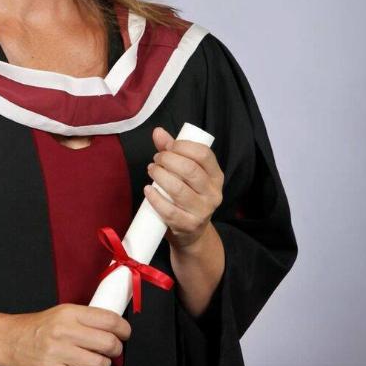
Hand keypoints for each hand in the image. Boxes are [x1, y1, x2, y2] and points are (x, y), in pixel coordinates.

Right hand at [3, 305, 130, 365]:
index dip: (124, 329)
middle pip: (107, 343)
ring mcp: (57, 352)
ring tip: (99, 363)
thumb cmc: (38, 327)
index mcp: (69, 313)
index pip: (108, 319)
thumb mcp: (61, 313)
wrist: (9, 340)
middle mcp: (64, 331)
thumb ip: (85, 319)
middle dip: (116, 349)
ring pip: (97, 363)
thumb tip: (114, 328)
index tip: (125, 333)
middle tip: (113, 350)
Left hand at [144, 126, 223, 251]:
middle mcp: (213, 193)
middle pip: (190, 170)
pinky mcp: (188, 225)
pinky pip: (169, 210)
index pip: (203, 154)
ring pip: (178, 189)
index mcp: (216, 176)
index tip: (168, 147)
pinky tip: (148, 190)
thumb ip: (173, 151)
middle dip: (168, 160)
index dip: (182, 146)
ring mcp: (202, 211)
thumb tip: (158, 132)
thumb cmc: (187, 196)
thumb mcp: (186, 174)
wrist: (191, 233)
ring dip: (160, 176)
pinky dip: (155, 198)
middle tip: (156, 160)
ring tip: (152, 171)